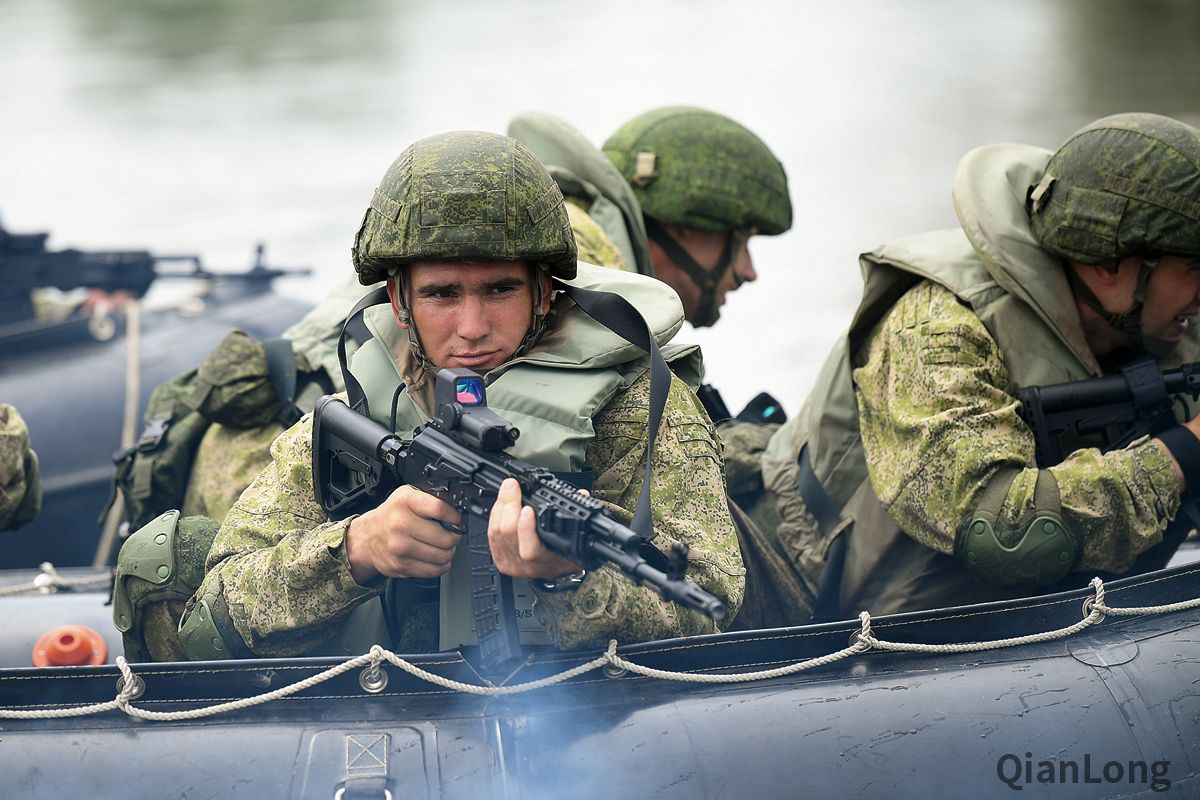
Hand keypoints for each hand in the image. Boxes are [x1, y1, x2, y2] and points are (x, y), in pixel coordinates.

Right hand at [345, 485, 460, 584]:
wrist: (367, 538)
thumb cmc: (391, 516)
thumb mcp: (406, 495)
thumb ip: (430, 499)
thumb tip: (456, 509)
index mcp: (405, 502)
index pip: (440, 510)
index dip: (454, 517)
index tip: (456, 520)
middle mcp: (401, 524)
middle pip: (445, 538)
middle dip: (454, 538)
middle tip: (450, 535)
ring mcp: (400, 547)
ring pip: (442, 556)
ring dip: (449, 553)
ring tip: (443, 547)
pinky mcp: (401, 566)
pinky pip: (433, 570)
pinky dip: (440, 566)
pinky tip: (436, 558)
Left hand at [488, 478, 583, 580]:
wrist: (557, 571)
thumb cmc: (568, 554)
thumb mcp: (579, 539)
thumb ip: (579, 515)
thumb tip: (580, 494)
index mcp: (550, 561)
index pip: (531, 550)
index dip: (526, 529)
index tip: (527, 509)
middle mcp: (529, 566)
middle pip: (509, 535)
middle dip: (509, 505)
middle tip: (512, 486)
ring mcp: (513, 565)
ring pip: (497, 533)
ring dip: (500, 508)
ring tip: (507, 490)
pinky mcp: (502, 562)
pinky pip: (491, 537)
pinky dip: (494, 517)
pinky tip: (501, 505)